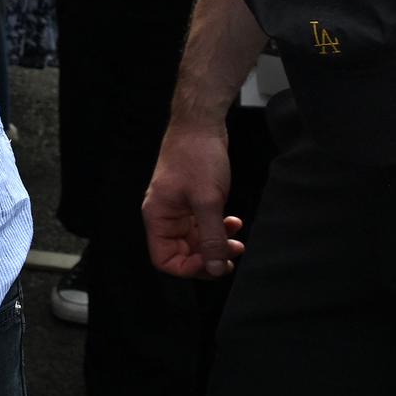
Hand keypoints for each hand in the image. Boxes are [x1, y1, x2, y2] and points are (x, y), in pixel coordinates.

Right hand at [142, 121, 245, 277]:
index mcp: (158, 217)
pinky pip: (203, 226)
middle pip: (181, 253)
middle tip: (232, 254)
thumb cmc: (196, 157)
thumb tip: (215, 269)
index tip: (213, 262)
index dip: (189, 267)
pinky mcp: (191, 202)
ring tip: (237, 240)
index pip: (165, 259)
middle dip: (208, 257)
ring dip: (217, 244)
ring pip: (195, 241)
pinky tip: (234, 222)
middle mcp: (164, 216)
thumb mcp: (208, 201)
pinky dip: (219, 229)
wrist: (201, 126)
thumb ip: (212, 238)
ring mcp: (178, 209)